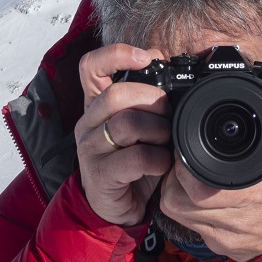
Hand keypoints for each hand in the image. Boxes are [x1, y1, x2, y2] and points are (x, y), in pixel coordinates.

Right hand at [74, 44, 172, 225]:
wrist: (116, 206)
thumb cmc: (132, 160)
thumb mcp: (141, 125)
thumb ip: (149, 100)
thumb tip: (173, 70)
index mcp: (97, 103)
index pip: (91, 66)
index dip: (116, 54)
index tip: (145, 57)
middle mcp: (88, 122)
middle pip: (116, 94)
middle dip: (152, 100)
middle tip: (168, 115)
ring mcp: (90, 149)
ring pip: (126, 124)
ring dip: (158, 131)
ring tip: (166, 142)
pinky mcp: (100, 175)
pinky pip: (134, 158)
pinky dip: (157, 159)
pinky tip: (162, 164)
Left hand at [158, 86, 261, 261]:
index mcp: (257, 196)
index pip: (201, 190)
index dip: (185, 168)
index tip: (187, 148)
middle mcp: (237, 221)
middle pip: (179, 201)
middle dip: (174, 175)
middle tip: (184, 156)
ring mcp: (224, 237)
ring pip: (176, 214)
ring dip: (176, 190)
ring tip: (188, 172)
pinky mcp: (218, 246)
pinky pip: (188, 225)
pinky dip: (186, 206)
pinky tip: (197, 192)